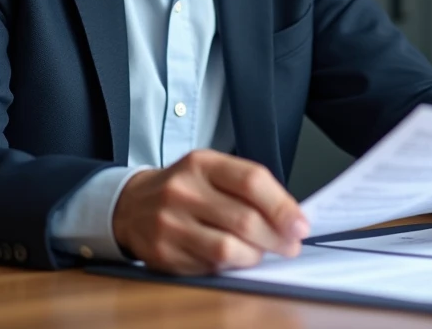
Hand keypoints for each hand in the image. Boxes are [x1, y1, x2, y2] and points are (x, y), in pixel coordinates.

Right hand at [112, 149, 308, 274]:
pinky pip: (208, 267)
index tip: (301, 224)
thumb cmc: (183, 187)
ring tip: (260, 253)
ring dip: (254, 256)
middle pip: (244, 219)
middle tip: (290, 245)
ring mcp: (170, 223)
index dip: (282, 206)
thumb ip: (248, 186)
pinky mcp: (163, 253)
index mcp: (201, 163)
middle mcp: (183, 190)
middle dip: (276, 238)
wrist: (130, 204)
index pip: (251, 180)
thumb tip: (291, 217)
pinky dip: (229, 268)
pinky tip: (233, 259)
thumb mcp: (211, 170)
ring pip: (228, 249)